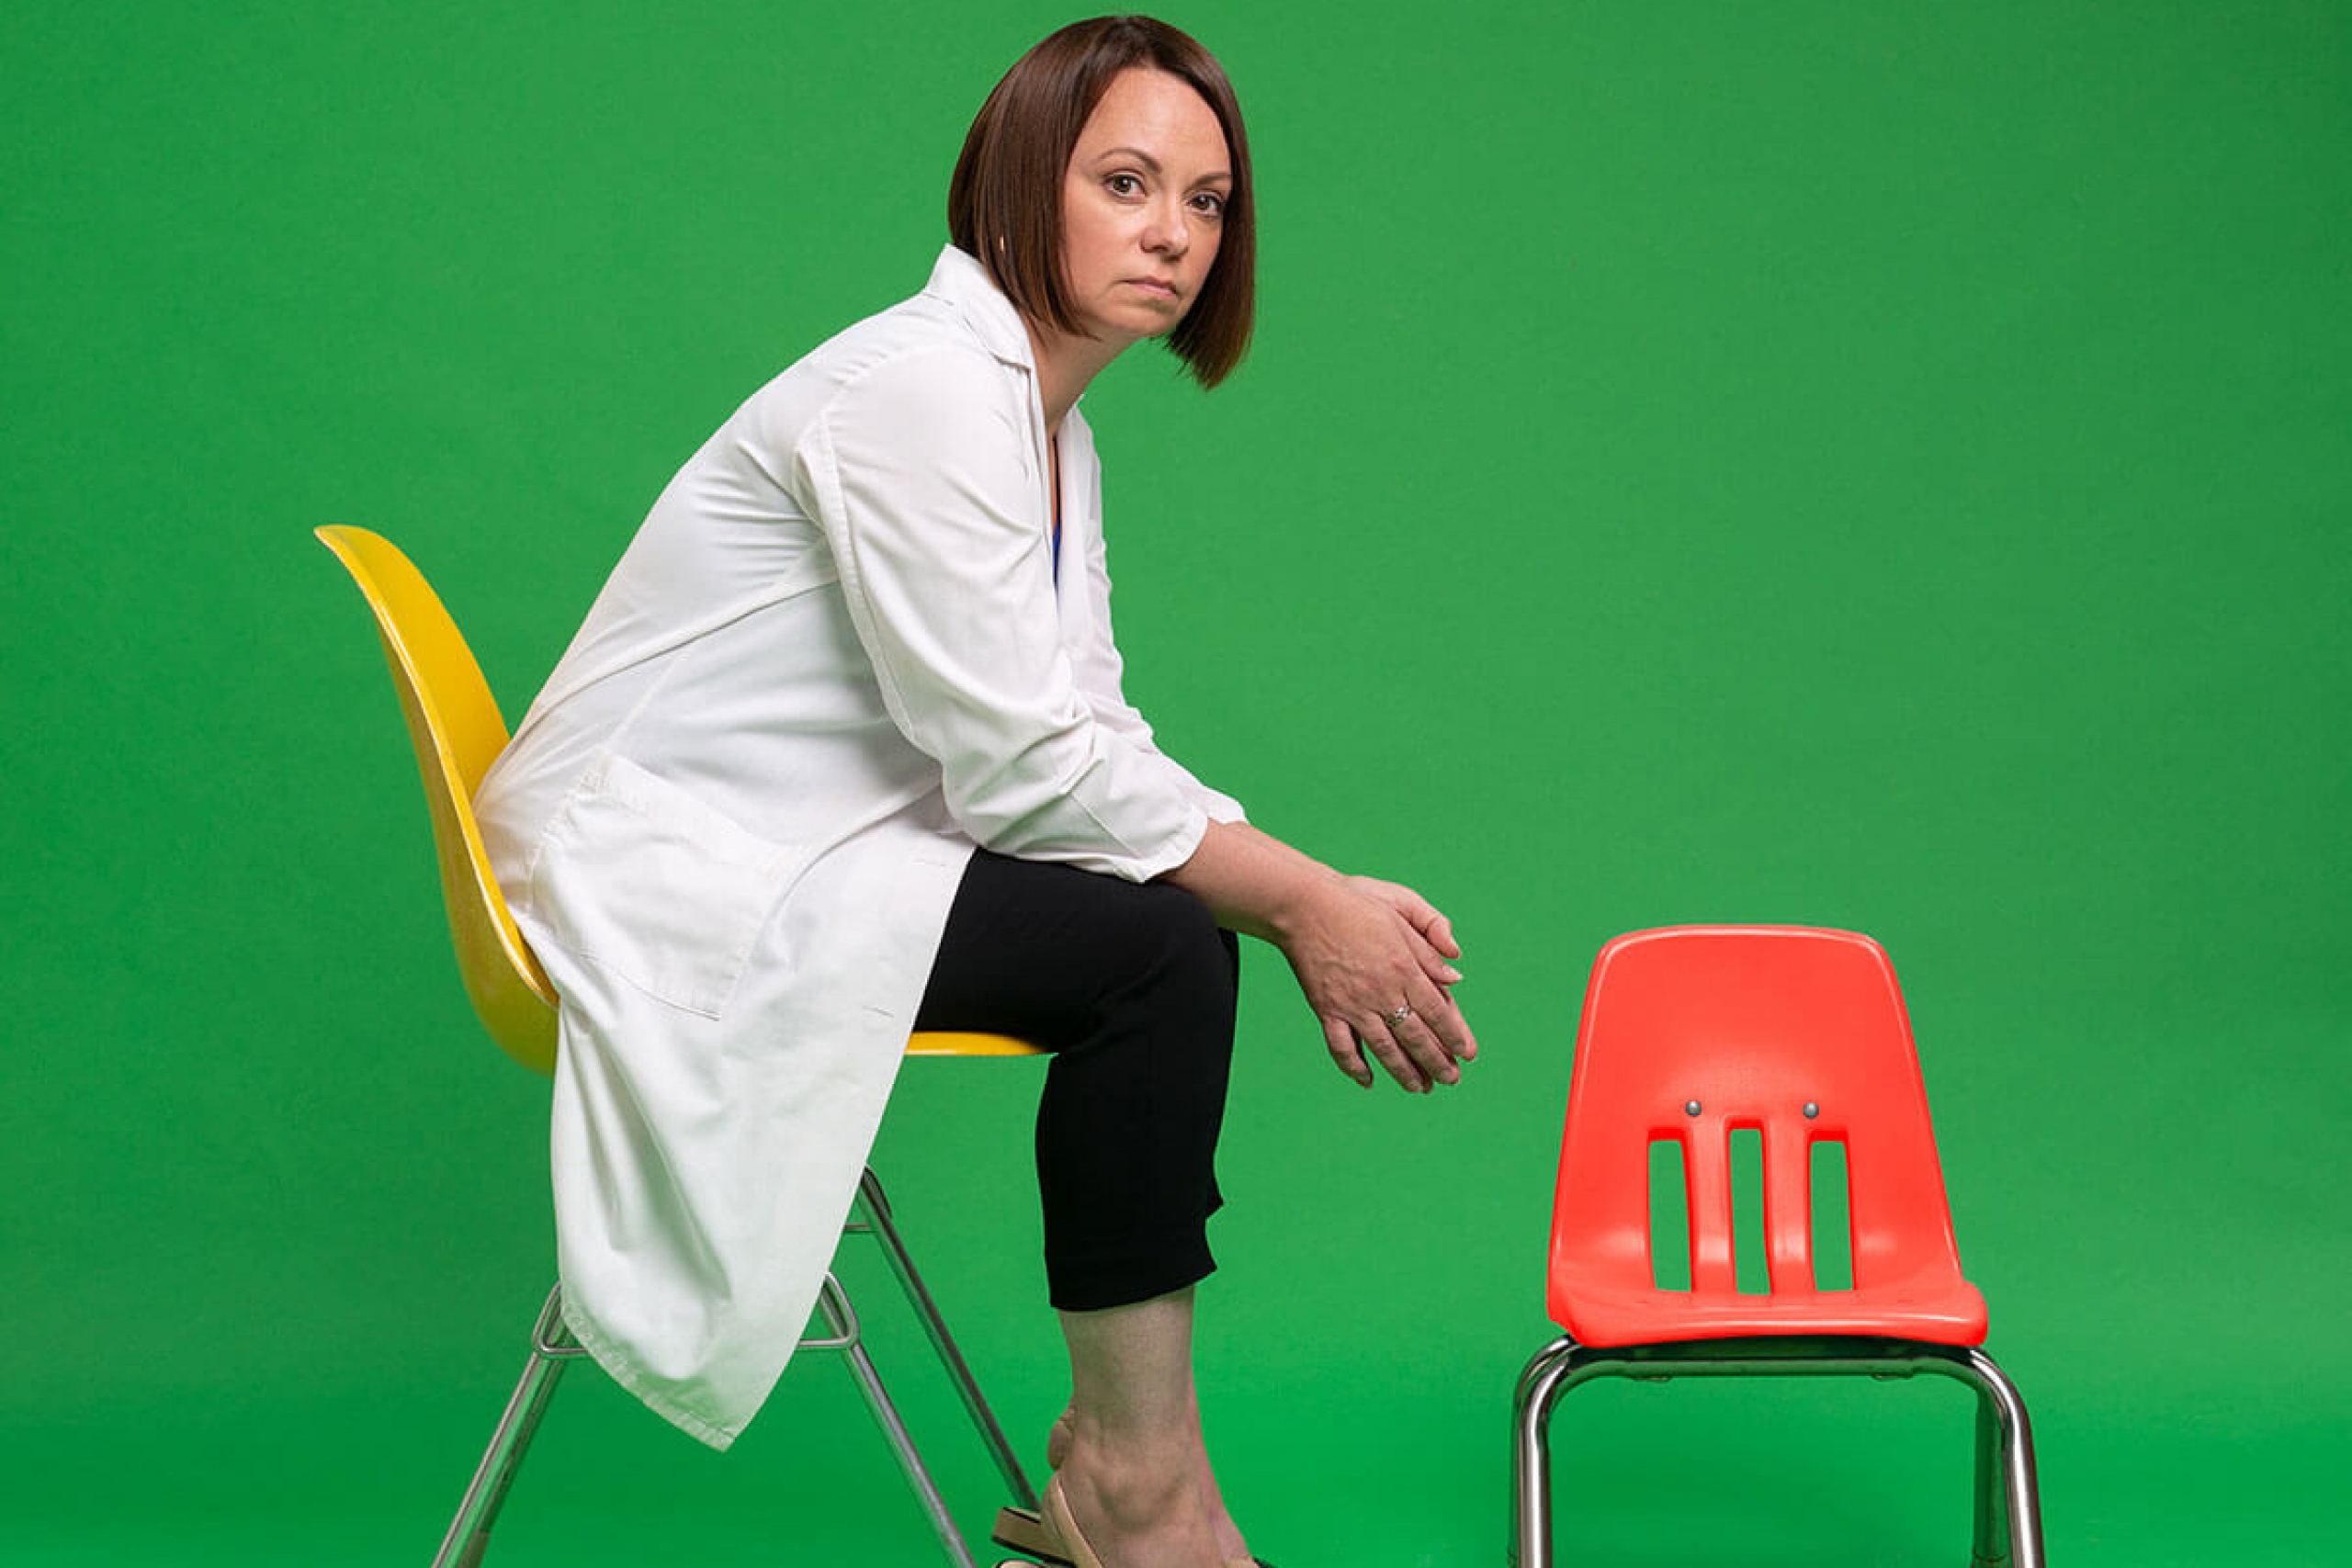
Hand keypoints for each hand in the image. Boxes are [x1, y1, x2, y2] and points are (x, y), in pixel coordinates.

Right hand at [1276, 874, 1478, 1092]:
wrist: (1305, 906)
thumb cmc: (1356, 902)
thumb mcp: (1403, 912)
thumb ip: (1430, 946)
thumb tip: (1455, 976)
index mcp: (1404, 967)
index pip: (1438, 1011)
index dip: (1455, 1035)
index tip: (1468, 1054)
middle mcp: (1382, 992)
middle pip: (1416, 1036)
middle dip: (1437, 1062)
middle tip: (1451, 1079)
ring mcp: (1353, 1005)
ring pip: (1384, 1049)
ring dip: (1405, 1072)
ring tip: (1420, 1088)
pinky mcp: (1327, 1010)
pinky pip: (1342, 1047)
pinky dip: (1354, 1067)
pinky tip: (1368, 1081)